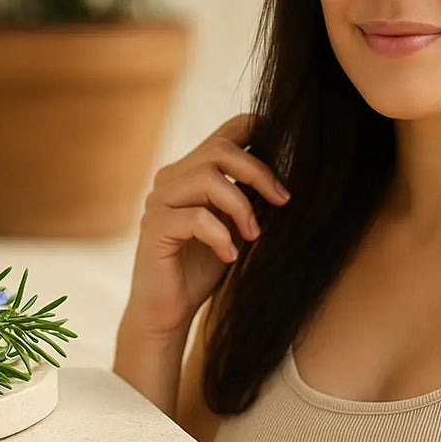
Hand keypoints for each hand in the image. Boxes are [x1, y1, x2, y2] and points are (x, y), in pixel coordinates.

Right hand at [126, 113, 290, 336]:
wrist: (168, 312)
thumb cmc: (202, 268)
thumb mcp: (234, 226)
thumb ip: (247, 197)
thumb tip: (283, 176)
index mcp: (189, 172)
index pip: (223, 134)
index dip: (254, 129)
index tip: (286, 146)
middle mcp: (170, 179)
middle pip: (218, 150)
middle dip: (258, 172)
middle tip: (282, 201)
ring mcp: (158, 202)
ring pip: (206, 179)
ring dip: (240, 206)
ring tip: (253, 236)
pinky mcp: (154, 228)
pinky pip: (195, 218)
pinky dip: (220, 235)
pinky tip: (229, 255)